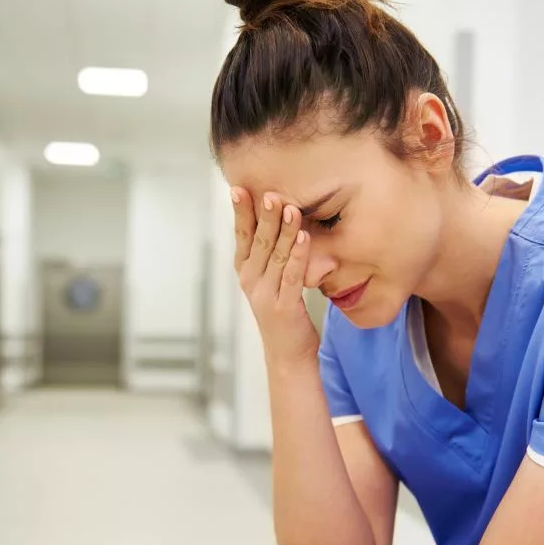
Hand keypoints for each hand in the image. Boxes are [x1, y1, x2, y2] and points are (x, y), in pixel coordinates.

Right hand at [232, 187, 319, 364]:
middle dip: (264, 216)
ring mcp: (266, 295)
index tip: (239, 189)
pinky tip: (304, 238)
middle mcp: (251, 281)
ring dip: (284, 231)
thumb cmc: (283, 312)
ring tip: (291, 208)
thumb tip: (275, 219)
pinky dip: (297, 255)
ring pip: (275, 256)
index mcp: (246, 271)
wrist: (288, 355)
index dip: (240, 213)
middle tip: (270, 193)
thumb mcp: (270, 280)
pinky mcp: (285, 307)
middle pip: (258, 242)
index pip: (242, 236)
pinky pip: (292, 276)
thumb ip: (269, 254)